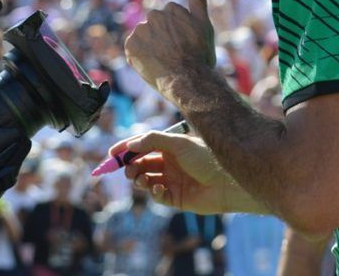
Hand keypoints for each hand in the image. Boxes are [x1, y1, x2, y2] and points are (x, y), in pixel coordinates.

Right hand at [114, 131, 260, 215]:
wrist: (227, 182)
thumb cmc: (206, 158)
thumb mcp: (178, 143)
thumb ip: (153, 140)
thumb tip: (131, 144)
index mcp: (171, 147)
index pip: (143, 146)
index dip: (126, 149)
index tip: (111, 154)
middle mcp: (170, 163)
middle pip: (142, 164)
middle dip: (131, 166)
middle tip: (128, 169)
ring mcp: (173, 180)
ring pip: (146, 180)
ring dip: (139, 179)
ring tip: (141, 179)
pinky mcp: (176, 198)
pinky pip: (157, 195)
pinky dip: (153, 192)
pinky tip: (158, 188)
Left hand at [125, 0, 214, 97]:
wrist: (188, 80)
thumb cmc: (200, 54)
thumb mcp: (204, 25)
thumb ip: (199, 0)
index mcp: (171, 8)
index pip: (170, 19)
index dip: (177, 34)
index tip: (184, 45)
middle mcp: (153, 15)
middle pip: (155, 26)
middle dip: (162, 38)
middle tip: (174, 54)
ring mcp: (141, 30)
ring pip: (144, 38)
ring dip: (150, 47)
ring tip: (164, 61)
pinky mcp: (130, 46)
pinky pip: (133, 49)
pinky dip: (140, 56)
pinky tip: (153, 64)